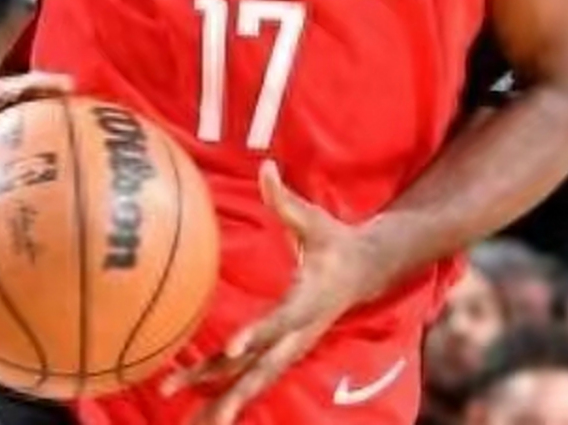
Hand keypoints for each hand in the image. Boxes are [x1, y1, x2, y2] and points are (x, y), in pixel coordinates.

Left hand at [164, 162, 377, 423]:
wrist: (367, 269)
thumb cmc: (334, 240)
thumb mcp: (314, 219)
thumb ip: (285, 199)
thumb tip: (266, 167)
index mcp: (308, 302)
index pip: (280, 321)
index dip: (257, 334)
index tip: (234, 349)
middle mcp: (299, 333)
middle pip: (265, 369)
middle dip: (235, 392)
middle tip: (207, 414)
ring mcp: (292, 347)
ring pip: (256, 383)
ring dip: (226, 404)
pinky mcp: (283, 352)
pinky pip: (253, 378)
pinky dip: (228, 395)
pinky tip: (200, 411)